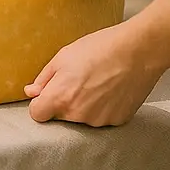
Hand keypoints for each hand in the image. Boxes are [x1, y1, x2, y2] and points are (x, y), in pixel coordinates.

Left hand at [26, 23, 163, 126]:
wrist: (138, 50)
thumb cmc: (100, 47)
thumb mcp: (64, 55)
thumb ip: (44, 78)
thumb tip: (31, 92)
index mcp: (60, 97)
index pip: (37, 114)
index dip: (41, 102)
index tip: (49, 93)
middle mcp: (78, 114)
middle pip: (60, 116)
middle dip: (64, 102)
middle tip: (80, 80)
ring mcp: (98, 120)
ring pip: (82, 118)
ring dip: (85, 105)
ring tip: (98, 82)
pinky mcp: (116, 121)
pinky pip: (102, 118)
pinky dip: (103, 108)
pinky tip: (111, 89)